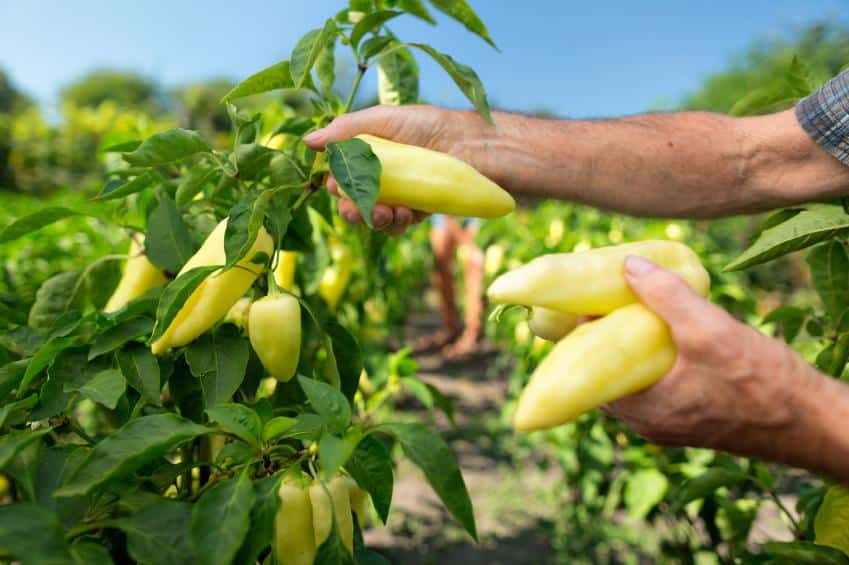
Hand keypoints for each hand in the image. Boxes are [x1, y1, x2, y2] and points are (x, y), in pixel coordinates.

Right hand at [304, 105, 482, 233]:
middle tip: (354, 209)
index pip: (339, 175)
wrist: (471, 145)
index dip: (334, 185)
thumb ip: (345, 130)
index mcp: (367, 152)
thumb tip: (308, 141)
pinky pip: (397, 225)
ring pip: (372, 217)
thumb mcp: (383, 119)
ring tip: (384, 211)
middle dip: (349, 209)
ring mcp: (398, 195)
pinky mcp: (417, 210)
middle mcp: (380, 175)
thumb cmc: (429, 125)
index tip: (335, 186)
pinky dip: (396, 223)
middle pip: (351, 201)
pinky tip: (406, 213)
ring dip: (372, 218)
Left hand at [606, 256, 823, 458]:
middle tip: (611, 302)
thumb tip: (628, 265)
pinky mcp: (689, 420)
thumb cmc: (763, 383)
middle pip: (606, 373)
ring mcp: (668, 425)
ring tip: (637, 312)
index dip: (583, 333)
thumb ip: (666, 296)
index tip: (588, 301)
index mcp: (640, 410)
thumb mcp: (709, 330)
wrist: (813, 423)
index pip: (586, 368)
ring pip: (633, 380)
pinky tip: (668, 336)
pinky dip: (654, 362)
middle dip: (605, 337)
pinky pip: (656, 387)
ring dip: (632, 349)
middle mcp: (647, 424)